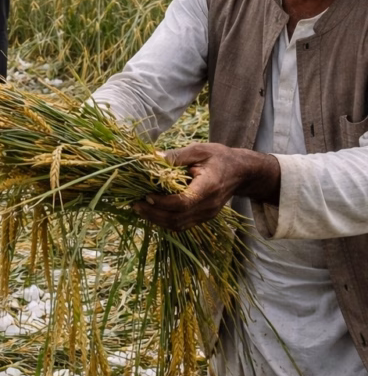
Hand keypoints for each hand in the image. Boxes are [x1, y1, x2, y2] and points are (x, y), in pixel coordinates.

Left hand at [132, 143, 280, 230]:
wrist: (241, 172)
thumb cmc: (219, 158)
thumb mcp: (199, 150)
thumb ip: (176, 156)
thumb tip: (153, 158)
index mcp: (208, 187)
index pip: (183, 202)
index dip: (162, 202)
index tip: (146, 195)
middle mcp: (208, 205)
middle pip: (177, 218)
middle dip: (153, 213)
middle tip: (135, 204)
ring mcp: (207, 214)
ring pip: (178, 225)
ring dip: (156, 219)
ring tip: (139, 209)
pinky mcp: (203, 217)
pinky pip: (181, 224)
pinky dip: (164, 220)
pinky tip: (152, 212)